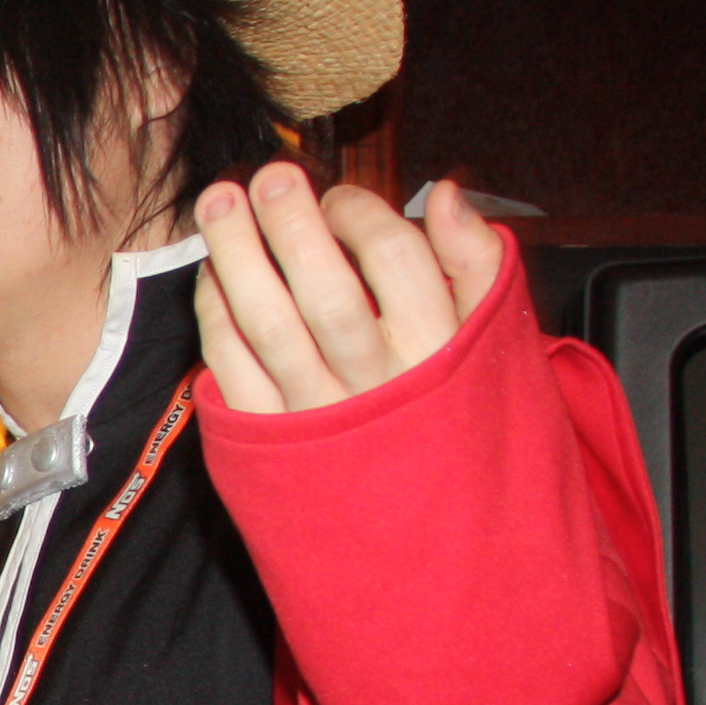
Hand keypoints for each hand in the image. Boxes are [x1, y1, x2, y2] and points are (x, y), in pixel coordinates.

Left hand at [191, 168, 504, 413]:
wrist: (426, 528)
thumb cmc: (453, 416)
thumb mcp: (491, 343)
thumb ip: (475, 264)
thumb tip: (444, 194)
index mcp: (437, 353)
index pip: (395, 260)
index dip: (359, 213)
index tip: (338, 198)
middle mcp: (376, 385)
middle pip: (325, 291)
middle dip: (290, 223)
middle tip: (269, 176)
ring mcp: (318, 416)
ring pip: (267, 324)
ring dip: (236, 254)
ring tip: (219, 201)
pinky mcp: (267, 440)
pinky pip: (230, 365)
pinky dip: (215, 311)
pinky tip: (214, 275)